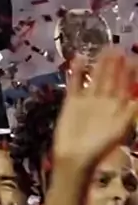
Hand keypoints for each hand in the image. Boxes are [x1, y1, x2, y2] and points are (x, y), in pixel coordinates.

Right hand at [52, 48, 137, 172]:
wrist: (74, 158)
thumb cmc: (99, 147)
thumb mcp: (119, 130)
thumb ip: (129, 113)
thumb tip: (137, 99)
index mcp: (117, 109)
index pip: (126, 87)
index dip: (130, 73)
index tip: (133, 58)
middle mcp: (104, 102)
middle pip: (111, 79)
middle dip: (115, 64)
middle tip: (118, 47)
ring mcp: (88, 100)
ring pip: (95, 78)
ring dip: (100, 64)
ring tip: (104, 48)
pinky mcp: (72, 100)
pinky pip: (75, 82)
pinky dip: (77, 71)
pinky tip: (79, 58)